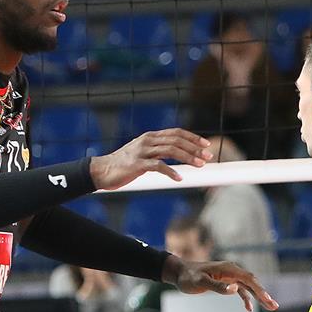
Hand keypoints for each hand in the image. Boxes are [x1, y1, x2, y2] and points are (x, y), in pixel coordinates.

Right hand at [89, 129, 213, 189]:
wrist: (102, 171)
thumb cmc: (125, 164)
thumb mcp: (144, 153)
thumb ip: (159, 151)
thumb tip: (179, 153)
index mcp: (151, 136)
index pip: (176, 133)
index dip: (193, 137)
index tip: (207, 144)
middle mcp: (147, 141)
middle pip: (176, 141)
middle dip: (194, 148)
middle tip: (208, 157)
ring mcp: (142, 152)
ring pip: (170, 151)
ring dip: (188, 158)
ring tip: (200, 166)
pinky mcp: (137, 164)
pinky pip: (158, 166)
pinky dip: (171, 172)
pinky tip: (180, 178)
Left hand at [163, 255, 279, 311]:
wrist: (179, 272)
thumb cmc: (188, 277)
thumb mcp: (201, 283)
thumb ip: (218, 286)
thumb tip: (234, 290)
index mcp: (229, 269)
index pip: (249, 279)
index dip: (260, 290)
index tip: (268, 300)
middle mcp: (232, 271)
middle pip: (252, 283)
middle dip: (264, 295)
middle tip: (274, 306)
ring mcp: (229, 276)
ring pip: (248, 287)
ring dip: (258, 297)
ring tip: (270, 307)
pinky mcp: (225, 281)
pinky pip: (240, 290)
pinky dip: (246, 298)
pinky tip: (249, 308)